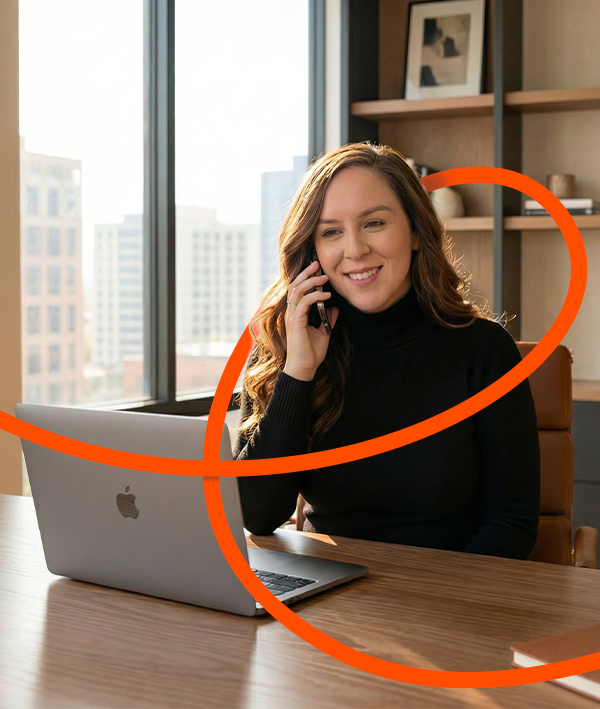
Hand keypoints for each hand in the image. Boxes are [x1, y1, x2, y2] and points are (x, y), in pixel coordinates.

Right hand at [282, 260, 338, 381]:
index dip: (306, 278)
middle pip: (294, 286)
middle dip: (306, 273)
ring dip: (311, 282)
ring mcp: (292, 317)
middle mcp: (292, 313)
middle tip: (317, 264)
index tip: (318, 270)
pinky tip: (327, 296)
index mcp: (296, 314)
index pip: (297, 290)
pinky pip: (304, 303)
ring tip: (324, 277)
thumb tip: (334, 309)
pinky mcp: (296, 322)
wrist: (304, 369)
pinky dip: (315, 296)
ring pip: (297, 291)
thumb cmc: (311, 354)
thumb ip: (328, 320)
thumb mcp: (324, 333)